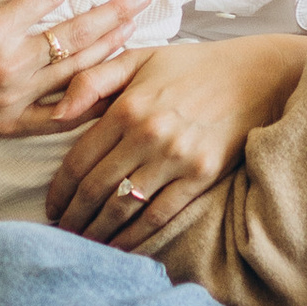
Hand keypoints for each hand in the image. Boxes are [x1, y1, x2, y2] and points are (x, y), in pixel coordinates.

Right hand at [0, 0, 145, 155]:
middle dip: (115, 12)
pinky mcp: (8, 127)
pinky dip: (88, 102)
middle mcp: (7, 67)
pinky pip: (60, 119)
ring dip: (110, 49)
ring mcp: (11, 101)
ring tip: (136, 28)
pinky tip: (111, 86)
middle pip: (76, 35)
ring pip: (76, 74)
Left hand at [46, 34, 306, 250]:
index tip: (51, 208)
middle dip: (73, 217)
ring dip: (98, 231)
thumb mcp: (138, 59)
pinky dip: (135, 236)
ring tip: (84, 244)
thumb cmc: (190, 67)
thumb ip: (91, 81)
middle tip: (61, 233)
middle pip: (96, 189)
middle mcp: (147, 135)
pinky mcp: (201, 176)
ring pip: (123, 208)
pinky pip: (159, 216)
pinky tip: (119, 246)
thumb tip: (55, 114)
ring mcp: (176, 158)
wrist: (255, 77)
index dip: (59, 191)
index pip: (79, 160)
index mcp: (126, 107)